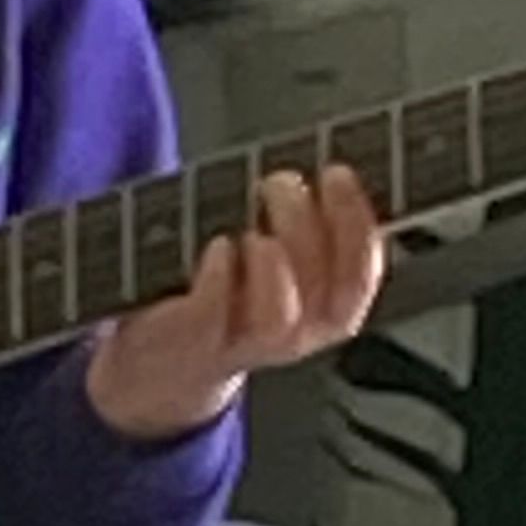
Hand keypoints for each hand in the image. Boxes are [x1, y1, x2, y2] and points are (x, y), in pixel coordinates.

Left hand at [85, 165, 386, 442]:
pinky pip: (216, 319)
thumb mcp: (269, 258)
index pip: (362, 274)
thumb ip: (299, 221)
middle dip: (310, 226)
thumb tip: (320, 163)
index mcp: (323, 308)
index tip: (337, 173)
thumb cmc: (223, 293)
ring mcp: (246, 345)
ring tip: (250, 222)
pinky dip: (220, 278)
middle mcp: (294, 333)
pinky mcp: (195, 346)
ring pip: (282, 316)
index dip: (358, 222)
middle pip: (328, 291)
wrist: (162, 363)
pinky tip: (217, 246)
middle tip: (279, 182)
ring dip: (273, 260)